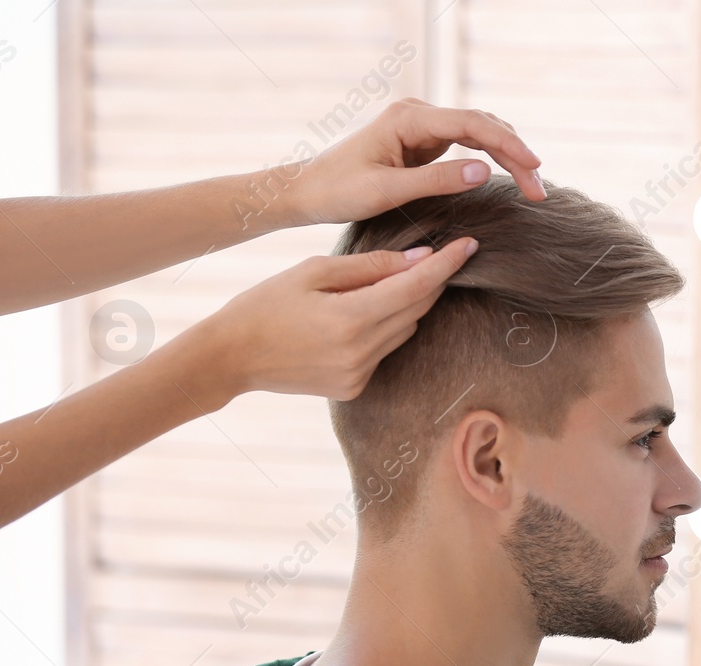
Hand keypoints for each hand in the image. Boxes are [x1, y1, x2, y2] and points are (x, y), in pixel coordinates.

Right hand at [174, 239, 477, 406]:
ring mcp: (359, 374)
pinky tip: (371, 313)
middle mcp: (361, 352)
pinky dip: (386, 328)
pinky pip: (385, 351)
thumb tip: (418, 259)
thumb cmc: (266, 303)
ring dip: (410, 304)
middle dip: (432, 281)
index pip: (415, 287)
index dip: (446, 264)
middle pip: (416, 309)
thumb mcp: (313, 271)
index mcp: (350, 319)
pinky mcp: (355, 387)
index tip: (470, 244)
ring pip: (405, 331)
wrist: (231, 356)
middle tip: (446, 253)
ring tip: (402, 280)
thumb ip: (369, 266)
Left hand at [286, 99, 545, 225]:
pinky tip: (509, 176)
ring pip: (479, 133)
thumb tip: (485, 171)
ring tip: (532, 187)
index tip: (534, 169)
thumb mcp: (388, 191)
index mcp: (409, 118)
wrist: (309, 191)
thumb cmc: (340, 191)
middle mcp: (418, 115)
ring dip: (508, 157)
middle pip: (482, 125)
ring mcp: (422, 127)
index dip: (508, 146)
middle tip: (539, 191)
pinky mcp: (423, 143)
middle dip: (516, 155)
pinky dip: (492, 159)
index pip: (472, 124)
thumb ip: (437, 180)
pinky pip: (467, 144)